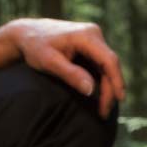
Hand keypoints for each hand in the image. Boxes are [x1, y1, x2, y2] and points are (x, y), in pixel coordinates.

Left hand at [10, 18, 124, 117]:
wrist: (26, 33)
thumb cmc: (35, 47)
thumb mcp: (49, 62)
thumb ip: (70, 74)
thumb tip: (91, 90)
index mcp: (86, 35)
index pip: (109, 60)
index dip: (117, 81)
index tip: (120, 100)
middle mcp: (93, 34)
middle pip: (110, 65)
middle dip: (110, 90)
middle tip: (104, 113)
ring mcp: (93, 39)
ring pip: (107, 67)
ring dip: (107, 88)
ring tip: (102, 109)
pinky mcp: (91, 46)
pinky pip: (101, 66)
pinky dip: (102, 82)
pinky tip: (99, 98)